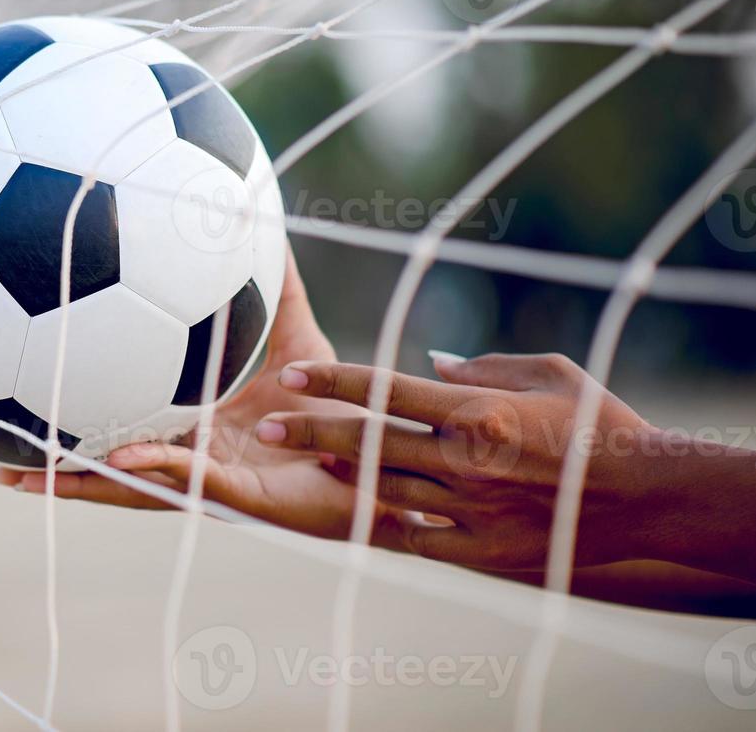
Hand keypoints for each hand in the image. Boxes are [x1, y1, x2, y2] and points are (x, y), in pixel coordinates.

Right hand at [0, 252, 423, 550]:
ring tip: (33, 478)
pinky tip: (121, 457)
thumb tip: (259, 229)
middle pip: (113, 475)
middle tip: (3, 473)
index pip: (128, 436)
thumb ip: (277, 292)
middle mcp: (198, 466)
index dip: (81, 437)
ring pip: (136, 489)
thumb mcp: (299, 344)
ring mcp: (216, 486)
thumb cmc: (347, 413)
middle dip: (61, 477)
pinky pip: (192, 483)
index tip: (31, 430)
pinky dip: (156, 468)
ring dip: (86, 483)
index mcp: (200, 435)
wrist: (392, 460)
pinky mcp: (246, 499)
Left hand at [258, 353, 669, 570]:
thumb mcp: (546, 373)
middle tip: (267, 424)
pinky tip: (365, 508)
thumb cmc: (598, 423)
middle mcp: (464, 461)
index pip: (385, 391)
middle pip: (367, 443)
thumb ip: (479, 366)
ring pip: (383, 489)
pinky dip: (391, 520)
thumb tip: (427, 363)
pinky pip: (417, 536)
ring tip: (309, 458)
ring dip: (342, 474)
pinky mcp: (482, 550)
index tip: (291, 374)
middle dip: (311, 431)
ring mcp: (470, 509)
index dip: (332, 381)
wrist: (645, 497)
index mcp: (476, 412)